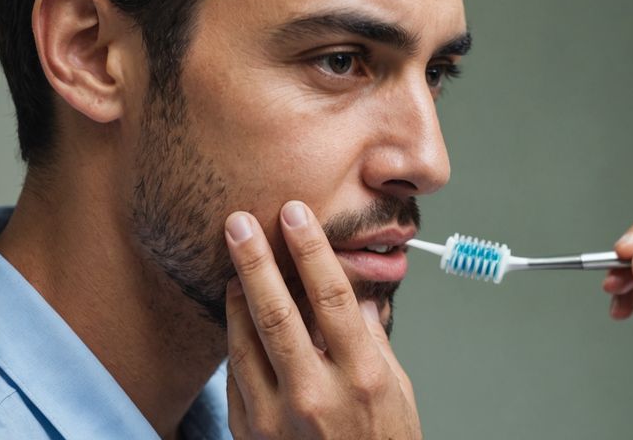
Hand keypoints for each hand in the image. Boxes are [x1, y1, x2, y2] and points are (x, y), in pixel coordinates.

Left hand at [224, 200, 420, 438]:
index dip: (310, 249)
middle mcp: (317, 394)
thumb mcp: (397, 389)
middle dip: (255, 260)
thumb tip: (357, 296)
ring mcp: (279, 418)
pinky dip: (236, 339)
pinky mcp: (252, 434)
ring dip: (237, 296)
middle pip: (276, 312)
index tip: (294, 214)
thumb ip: (372, 339)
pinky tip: (237, 314)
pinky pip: (237, 375)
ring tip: (235, 264)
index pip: (329, 296)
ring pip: (245, 341)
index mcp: (362, 375)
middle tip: (238, 222)